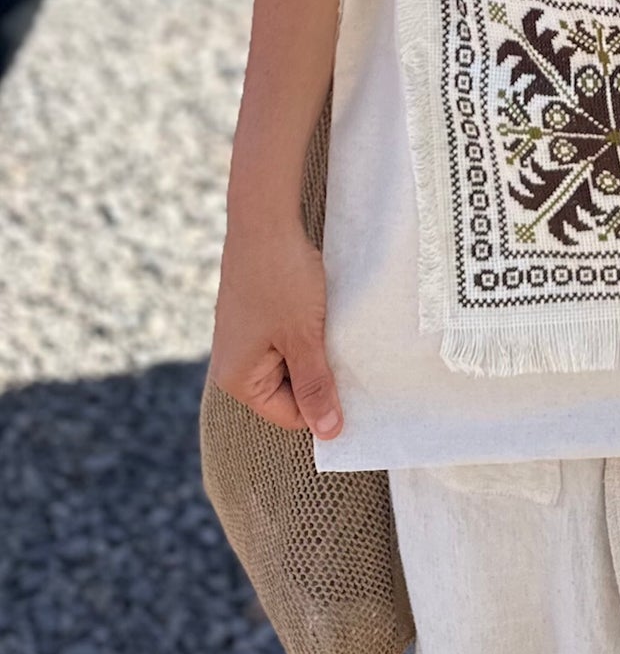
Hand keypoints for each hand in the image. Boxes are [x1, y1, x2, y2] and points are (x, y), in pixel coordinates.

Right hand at [209, 216, 343, 438]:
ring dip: (314, 349)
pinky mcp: (253, 317)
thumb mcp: (304, 338)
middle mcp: (233, 364)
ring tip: (328, 326)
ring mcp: (242, 339)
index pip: (290, 415)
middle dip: (318, 373)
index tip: (351, 380)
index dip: (323, 403)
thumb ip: (315, 387)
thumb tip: (329, 434)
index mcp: (239, 380)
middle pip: (288, 391)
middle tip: (342, 348)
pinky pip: (284, 340)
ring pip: (290, 362)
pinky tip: (318, 312)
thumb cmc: (281, 280)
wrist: (263, 220)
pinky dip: (304, 331)